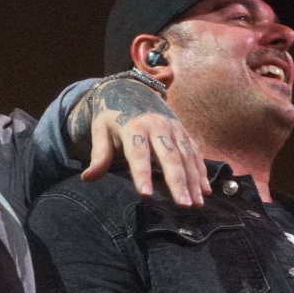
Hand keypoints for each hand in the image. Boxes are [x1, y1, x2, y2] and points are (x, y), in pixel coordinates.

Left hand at [72, 78, 208, 206]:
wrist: (131, 88)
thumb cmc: (113, 114)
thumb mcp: (100, 129)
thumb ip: (99, 154)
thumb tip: (88, 178)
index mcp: (134, 126)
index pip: (138, 153)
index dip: (142, 174)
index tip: (146, 195)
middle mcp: (158, 126)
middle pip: (169, 156)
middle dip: (177, 182)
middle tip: (183, 205)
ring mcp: (174, 128)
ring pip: (186, 156)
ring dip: (193, 180)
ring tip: (196, 203)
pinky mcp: (183, 131)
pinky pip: (195, 152)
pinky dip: (201, 171)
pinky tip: (205, 190)